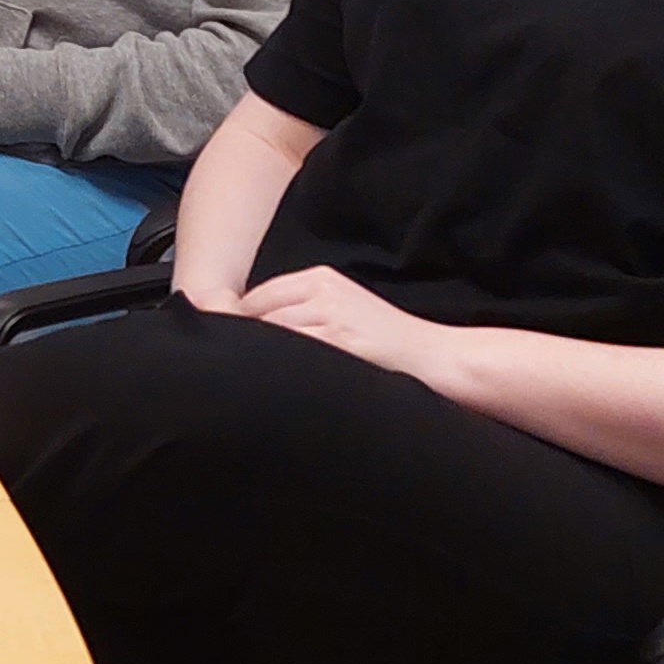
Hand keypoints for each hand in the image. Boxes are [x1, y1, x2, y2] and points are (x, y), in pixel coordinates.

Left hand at [229, 264, 460, 394]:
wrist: (435, 357)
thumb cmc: (387, 341)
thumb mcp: (343, 310)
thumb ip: (304, 312)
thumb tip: (253, 332)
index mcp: (320, 278)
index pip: (258, 297)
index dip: (239, 325)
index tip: (228, 349)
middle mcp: (323, 290)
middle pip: (258, 314)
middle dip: (244, 341)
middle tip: (235, 370)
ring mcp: (332, 315)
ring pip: (272, 332)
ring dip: (259, 356)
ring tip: (255, 382)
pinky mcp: (341, 341)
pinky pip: (294, 351)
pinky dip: (280, 367)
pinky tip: (278, 385)